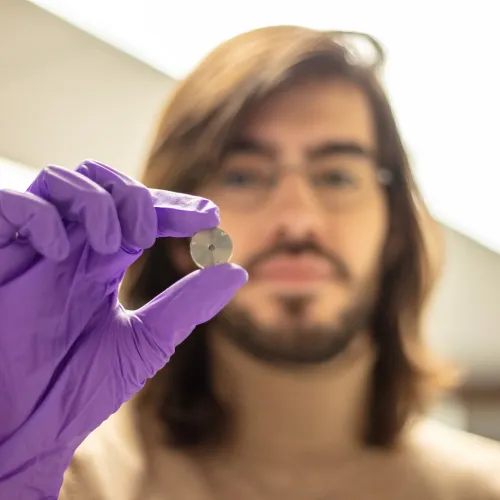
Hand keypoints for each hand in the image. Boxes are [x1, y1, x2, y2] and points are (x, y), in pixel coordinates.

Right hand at [0, 160, 246, 497]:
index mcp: (101, 265)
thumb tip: (237, 271)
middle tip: (154, 230)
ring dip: (97, 202)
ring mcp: (32, 250)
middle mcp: (70, 249)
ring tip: (117, 244)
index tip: (211, 216)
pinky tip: (63, 251)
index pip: (140, 215)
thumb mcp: (145, 341)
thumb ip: (187, 304)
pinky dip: (40, 215)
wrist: (23, 432)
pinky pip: (8, 205)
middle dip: (135, 196)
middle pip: (101, 183)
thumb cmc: (78, 389)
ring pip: (60, 183)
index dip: (174, 207)